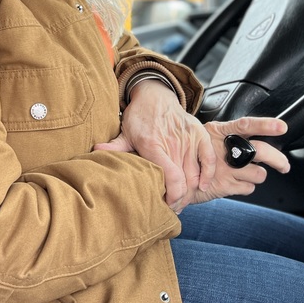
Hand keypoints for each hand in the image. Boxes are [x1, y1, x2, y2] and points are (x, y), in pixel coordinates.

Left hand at [94, 79, 215, 211]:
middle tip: (173, 207)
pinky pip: (208, 158)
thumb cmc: (140, 116)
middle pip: (184, 180)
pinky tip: (202, 186)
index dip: (172, 196)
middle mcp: (172, 142)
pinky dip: (207, 174)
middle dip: (180, 199)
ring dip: (191, 191)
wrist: (155, 95)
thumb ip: (114, 147)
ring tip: (182, 201)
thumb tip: (95, 151)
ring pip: (195, 173)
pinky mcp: (198, 134)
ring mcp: (187, 138)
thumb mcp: (125, 132)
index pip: (171, 177)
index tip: (166, 204)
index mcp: (152, 145)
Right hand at [189, 116, 289, 204]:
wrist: (173, 177)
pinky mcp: (224, 186)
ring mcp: (224, 169)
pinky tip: (235, 183)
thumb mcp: (206, 138)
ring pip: (259, 172)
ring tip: (246, 173)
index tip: (281, 127)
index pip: (245, 125)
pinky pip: (249, 188)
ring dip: (256, 175)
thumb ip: (228, 138)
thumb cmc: (193, 156)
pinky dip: (246, 186)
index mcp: (219, 132)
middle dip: (277, 159)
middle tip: (284, 165)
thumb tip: (255, 144)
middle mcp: (223, 149)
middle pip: (259, 151)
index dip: (265, 125)